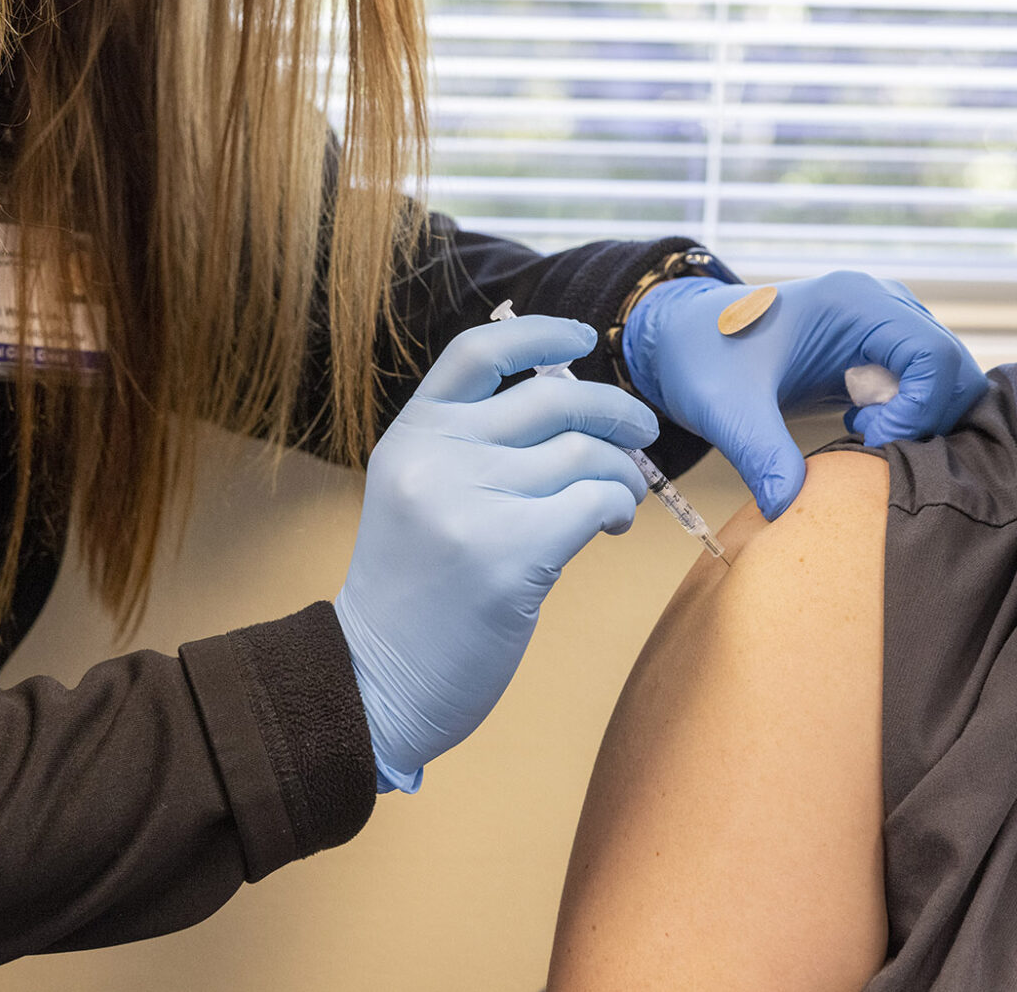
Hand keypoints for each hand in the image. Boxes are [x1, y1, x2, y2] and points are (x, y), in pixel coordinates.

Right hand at [333, 314, 656, 792]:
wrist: (375, 681)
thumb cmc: (414, 593)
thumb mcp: (418, 495)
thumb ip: (473, 447)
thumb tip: (576, 410)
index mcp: (412, 435)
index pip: (477, 353)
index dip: (539, 335)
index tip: (584, 340)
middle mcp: (438, 458)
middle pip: (553, 399)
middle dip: (614, 412)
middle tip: (641, 434)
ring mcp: (472, 504)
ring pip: (586, 453)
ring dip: (621, 473)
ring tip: (619, 501)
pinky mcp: (511, 555)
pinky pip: (596, 501)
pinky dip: (618, 506)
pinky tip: (611, 525)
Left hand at [622, 270, 986, 519]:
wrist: (681, 339)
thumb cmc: (701, 358)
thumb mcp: (725, 408)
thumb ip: (761, 454)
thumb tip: (788, 509)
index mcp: (854, 301)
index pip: (935, 356)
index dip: (918, 410)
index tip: (870, 439)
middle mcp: (880, 303)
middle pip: (955, 366)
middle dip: (926, 417)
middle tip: (870, 443)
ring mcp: (884, 323)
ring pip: (947, 377)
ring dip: (918, 417)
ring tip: (862, 434)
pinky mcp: (878, 347)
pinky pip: (924, 384)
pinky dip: (907, 413)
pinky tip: (859, 426)